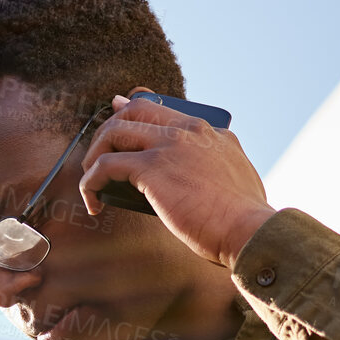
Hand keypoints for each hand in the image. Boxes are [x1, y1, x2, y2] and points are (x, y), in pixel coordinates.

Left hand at [78, 88, 277, 269]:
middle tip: (99, 155)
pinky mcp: (153, 169)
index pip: (163, 109)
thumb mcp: (237, 177)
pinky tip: (93, 201)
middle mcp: (189, 130)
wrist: (249, 231)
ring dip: (96, 153)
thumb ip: (218, 165)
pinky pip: (106, 165)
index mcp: (211, 132)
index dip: (134, 111)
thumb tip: (203, 177)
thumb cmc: (243, 219)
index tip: (118, 114)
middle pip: (135, 110)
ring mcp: (170, 145)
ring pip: (115, 131)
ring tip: (93, 179)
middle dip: (110, 129)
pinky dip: (91, 182)